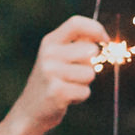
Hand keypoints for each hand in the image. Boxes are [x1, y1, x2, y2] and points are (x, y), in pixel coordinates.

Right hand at [2, 17, 114, 134]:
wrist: (29, 112)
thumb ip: (76, 46)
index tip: (105, 40)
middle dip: (90, 65)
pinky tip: (65, 98)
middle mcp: (48, 54)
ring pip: (90, 73)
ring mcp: (51, 72)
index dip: (96, 29)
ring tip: (67, 87)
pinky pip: (85, 91)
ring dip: (84, 83)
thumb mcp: (57, 58)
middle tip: (74, 75)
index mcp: (49, 42)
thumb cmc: (51, 82)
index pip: (76, 23)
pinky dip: (80, 97)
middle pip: (90, 51)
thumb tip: (102, 39)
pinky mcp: (56, 92)